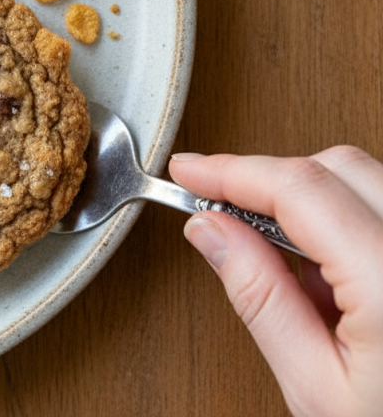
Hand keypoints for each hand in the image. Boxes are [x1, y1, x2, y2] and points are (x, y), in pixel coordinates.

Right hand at [169, 146, 382, 416]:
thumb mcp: (315, 388)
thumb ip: (259, 296)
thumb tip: (210, 230)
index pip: (301, 189)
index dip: (234, 171)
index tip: (192, 171)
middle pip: (339, 167)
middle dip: (272, 178)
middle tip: (220, 209)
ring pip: (370, 181)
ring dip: (313, 200)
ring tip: (289, 269)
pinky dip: (351, 221)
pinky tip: (336, 276)